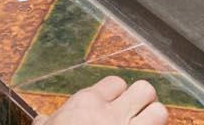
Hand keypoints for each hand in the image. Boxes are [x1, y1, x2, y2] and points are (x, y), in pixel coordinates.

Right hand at [40, 76, 167, 124]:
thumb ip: (48, 124)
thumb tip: (44, 120)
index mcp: (86, 105)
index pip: (116, 83)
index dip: (117, 94)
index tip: (112, 107)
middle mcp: (112, 116)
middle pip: (145, 90)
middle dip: (143, 102)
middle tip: (134, 116)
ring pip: (160, 112)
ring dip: (154, 121)